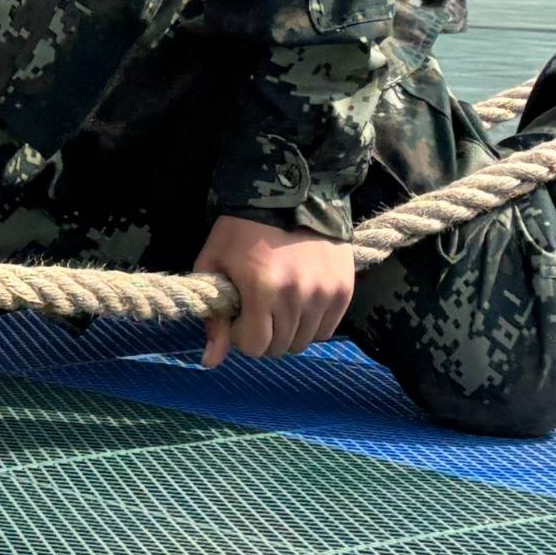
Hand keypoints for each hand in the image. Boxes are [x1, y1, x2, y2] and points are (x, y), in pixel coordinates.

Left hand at [192, 216, 355, 367]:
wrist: (292, 193)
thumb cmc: (242, 228)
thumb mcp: (214, 264)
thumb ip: (214, 317)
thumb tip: (211, 362)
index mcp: (262, 289)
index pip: (255, 346)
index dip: (241, 335)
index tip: (238, 316)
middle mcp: (297, 296)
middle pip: (280, 347)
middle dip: (264, 334)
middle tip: (258, 309)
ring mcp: (324, 293)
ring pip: (304, 341)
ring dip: (288, 330)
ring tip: (278, 303)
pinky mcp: (344, 290)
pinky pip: (326, 329)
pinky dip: (311, 323)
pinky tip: (300, 301)